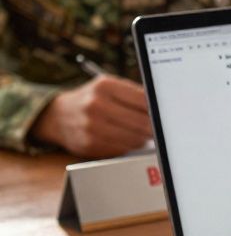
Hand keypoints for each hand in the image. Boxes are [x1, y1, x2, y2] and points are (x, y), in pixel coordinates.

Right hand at [31, 75, 152, 157]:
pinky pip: (122, 149)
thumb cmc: (92, 100)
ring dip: (144, 138)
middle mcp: (96, 105)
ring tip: (144, 133)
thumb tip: (162, 109)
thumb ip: (133, 95)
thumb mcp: (108, 87)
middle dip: (155, 127)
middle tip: (162, 128)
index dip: (158, 109)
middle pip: (141, 122)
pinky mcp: (90, 145)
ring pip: (134, 139)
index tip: (166, 114)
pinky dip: (129, 146)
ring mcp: (91, 127)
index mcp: (104, 86)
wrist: (58, 116)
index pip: (144, 100)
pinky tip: (127, 139)